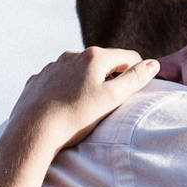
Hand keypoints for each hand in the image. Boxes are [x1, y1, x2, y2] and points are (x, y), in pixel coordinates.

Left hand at [6, 48, 159, 152]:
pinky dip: (66, 89)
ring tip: (86, 107)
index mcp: (94, 57)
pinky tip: (65, 106)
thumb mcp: (112, 98)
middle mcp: (71, 55)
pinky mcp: (37, 80)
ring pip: (78, 70)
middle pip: (102, 62)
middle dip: (111, 77)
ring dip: (87, 82)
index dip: (136, 72)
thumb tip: (153, 64)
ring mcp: (52, 67)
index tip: (135, 90)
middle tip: (111, 102)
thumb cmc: (76, 116)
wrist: (33, 131)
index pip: (128, 57)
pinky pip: (58, 80)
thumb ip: (135, 79)